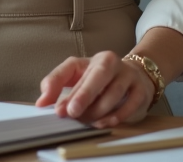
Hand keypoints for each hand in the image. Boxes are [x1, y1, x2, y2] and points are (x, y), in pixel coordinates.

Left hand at [36, 51, 155, 127]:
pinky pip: (130, 103)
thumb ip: (60, 88)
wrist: (137, 76)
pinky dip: (118, 115)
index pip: (70, 66)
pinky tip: (106, 122)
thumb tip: (42, 102)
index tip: (46, 102)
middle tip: (71, 111)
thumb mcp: (80, 80)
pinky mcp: (140, 89)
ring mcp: (127, 74)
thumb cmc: (102, 81)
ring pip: (114, 91)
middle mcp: (110, 62)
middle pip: (98, 75)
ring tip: (87, 120)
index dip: (56, 82)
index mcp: (89, 60)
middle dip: (83, 94)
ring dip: (99, 109)